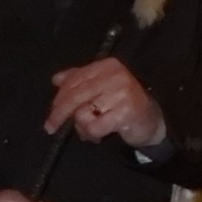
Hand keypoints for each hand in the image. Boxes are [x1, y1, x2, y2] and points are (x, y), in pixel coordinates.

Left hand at [44, 58, 167, 149]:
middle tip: (50, 127)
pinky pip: (94, 127)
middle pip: (75, 95)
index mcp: (108, 66)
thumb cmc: (122, 102)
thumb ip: (80, 80)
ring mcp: (121, 93)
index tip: (52, 111)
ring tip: (91, 129)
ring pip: (83, 113)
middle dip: (59, 113)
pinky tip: (99, 135)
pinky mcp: (125, 112)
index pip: (75, 79)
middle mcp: (115, 75)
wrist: (151, 119)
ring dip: (82, 127)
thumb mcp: (101, 87)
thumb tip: (56, 79)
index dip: (59, 96)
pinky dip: (92, 134)